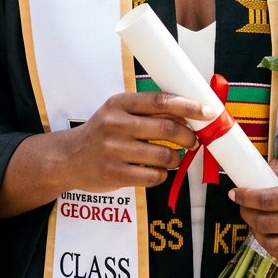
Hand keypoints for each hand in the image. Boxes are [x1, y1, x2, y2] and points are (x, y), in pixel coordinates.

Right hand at [57, 92, 209, 193]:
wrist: (69, 158)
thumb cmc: (102, 132)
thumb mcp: (119, 112)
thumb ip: (148, 111)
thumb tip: (188, 113)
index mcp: (119, 103)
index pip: (160, 101)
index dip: (188, 105)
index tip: (208, 111)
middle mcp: (115, 124)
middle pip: (166, 129)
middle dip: (188, 136)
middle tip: (194, 140)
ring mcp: (113, 151)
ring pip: (162, 155)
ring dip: (176, 158)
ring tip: (175, 156)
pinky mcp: (114, 174)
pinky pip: (152, 176)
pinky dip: (162, 174)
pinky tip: (158, 170)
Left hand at [231, 157, 277, 265]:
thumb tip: (256, 171)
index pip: (267, 200)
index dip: (245, 197)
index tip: (235, 193)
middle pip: (266, 223)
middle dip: (247, 214)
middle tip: (242, 205)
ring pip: (273, 244)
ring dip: (256, 232)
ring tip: (254, 220)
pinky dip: (272, 249)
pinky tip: (268, 235)